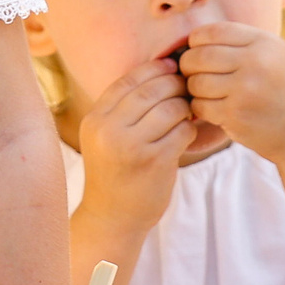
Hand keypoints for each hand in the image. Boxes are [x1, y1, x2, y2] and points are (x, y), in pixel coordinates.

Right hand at [76, 55, 217, 231]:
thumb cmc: (114, 174)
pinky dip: (189, 130)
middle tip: (187, 87)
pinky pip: (182, 132)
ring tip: (187, 113)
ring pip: (170, 109)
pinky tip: (186, 136)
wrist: (112, 218)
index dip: (153, 68)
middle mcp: (109, 130)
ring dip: (184, 107)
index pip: (127, 81)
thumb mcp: (104, 138)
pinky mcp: (154, 162)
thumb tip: (160, 74)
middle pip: (150, 90)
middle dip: (174, 84)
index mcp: (95, 120)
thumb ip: (122, 110)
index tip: (171, 66)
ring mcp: (131, 146)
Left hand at [174, 23, 284, 169]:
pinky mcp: (236, 115)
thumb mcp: (273, 53)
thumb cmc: (283, 88)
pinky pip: (200, 106)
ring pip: (195, 82)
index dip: (196, 42)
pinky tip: (215, 109)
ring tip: (207, 92)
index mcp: (263, 42)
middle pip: (198, 56)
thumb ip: (239, 42)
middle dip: (188, 66)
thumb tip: (191, 39)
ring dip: (194, 89)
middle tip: (194, 74)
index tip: (198, 52)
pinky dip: (201, 108)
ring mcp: (245, 90)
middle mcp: (255, 62)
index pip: (211, 31)